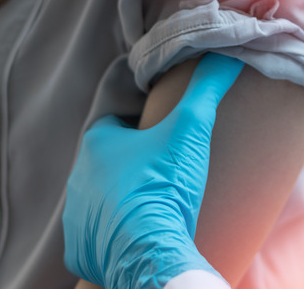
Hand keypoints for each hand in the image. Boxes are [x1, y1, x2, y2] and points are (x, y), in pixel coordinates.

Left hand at [63, 53, 243, 287]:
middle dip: (132, 167)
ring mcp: (76, 216)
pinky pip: (96, 238)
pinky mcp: (80, 249)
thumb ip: (206, 87)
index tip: (164, 141)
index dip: (141, 131)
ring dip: (124, 201)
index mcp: (97, 144)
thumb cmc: (165, 184)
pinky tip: (142, 235)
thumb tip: (227, 54)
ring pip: (101, 200)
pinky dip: (116, 235)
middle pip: (108, 164)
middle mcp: (78, 177)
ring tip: (157, 206)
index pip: (116, 126)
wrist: (151, 248)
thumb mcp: (191, 128)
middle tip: (166, 174)